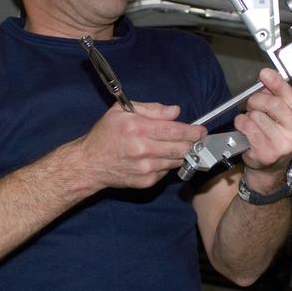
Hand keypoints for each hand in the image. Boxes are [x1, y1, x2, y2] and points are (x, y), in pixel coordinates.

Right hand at [77, 102, 207, 190]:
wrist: (90, 163)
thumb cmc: (105, 134)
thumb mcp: (121, 110)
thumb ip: (151, 109)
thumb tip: (175, 112)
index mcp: (138, 128)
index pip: (175, 130)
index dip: (193, 131)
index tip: (201, 130)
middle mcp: (143, 149)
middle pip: (181, 148)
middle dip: (192, 143)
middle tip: (195, 138)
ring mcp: (146, 168)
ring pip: (177, 161)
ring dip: (179, 153)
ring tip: (173, 146)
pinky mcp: (146, 181)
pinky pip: (166, 171)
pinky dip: (166, 163)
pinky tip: (156, 157)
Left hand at [234, 68, 291, 187]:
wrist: (270, 168)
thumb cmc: (278, 139)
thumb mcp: (285, 117)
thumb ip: (279, 97)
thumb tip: (267, 78)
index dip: (277, 84)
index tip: (266, 74)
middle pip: (273, 104)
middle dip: (258, 100)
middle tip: (254, 103)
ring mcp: (283, 145)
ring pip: (257, 115)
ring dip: (249, 115)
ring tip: (254, 123)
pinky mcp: (266, 152)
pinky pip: (247, 126)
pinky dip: (242, 124)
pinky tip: (247, 131)